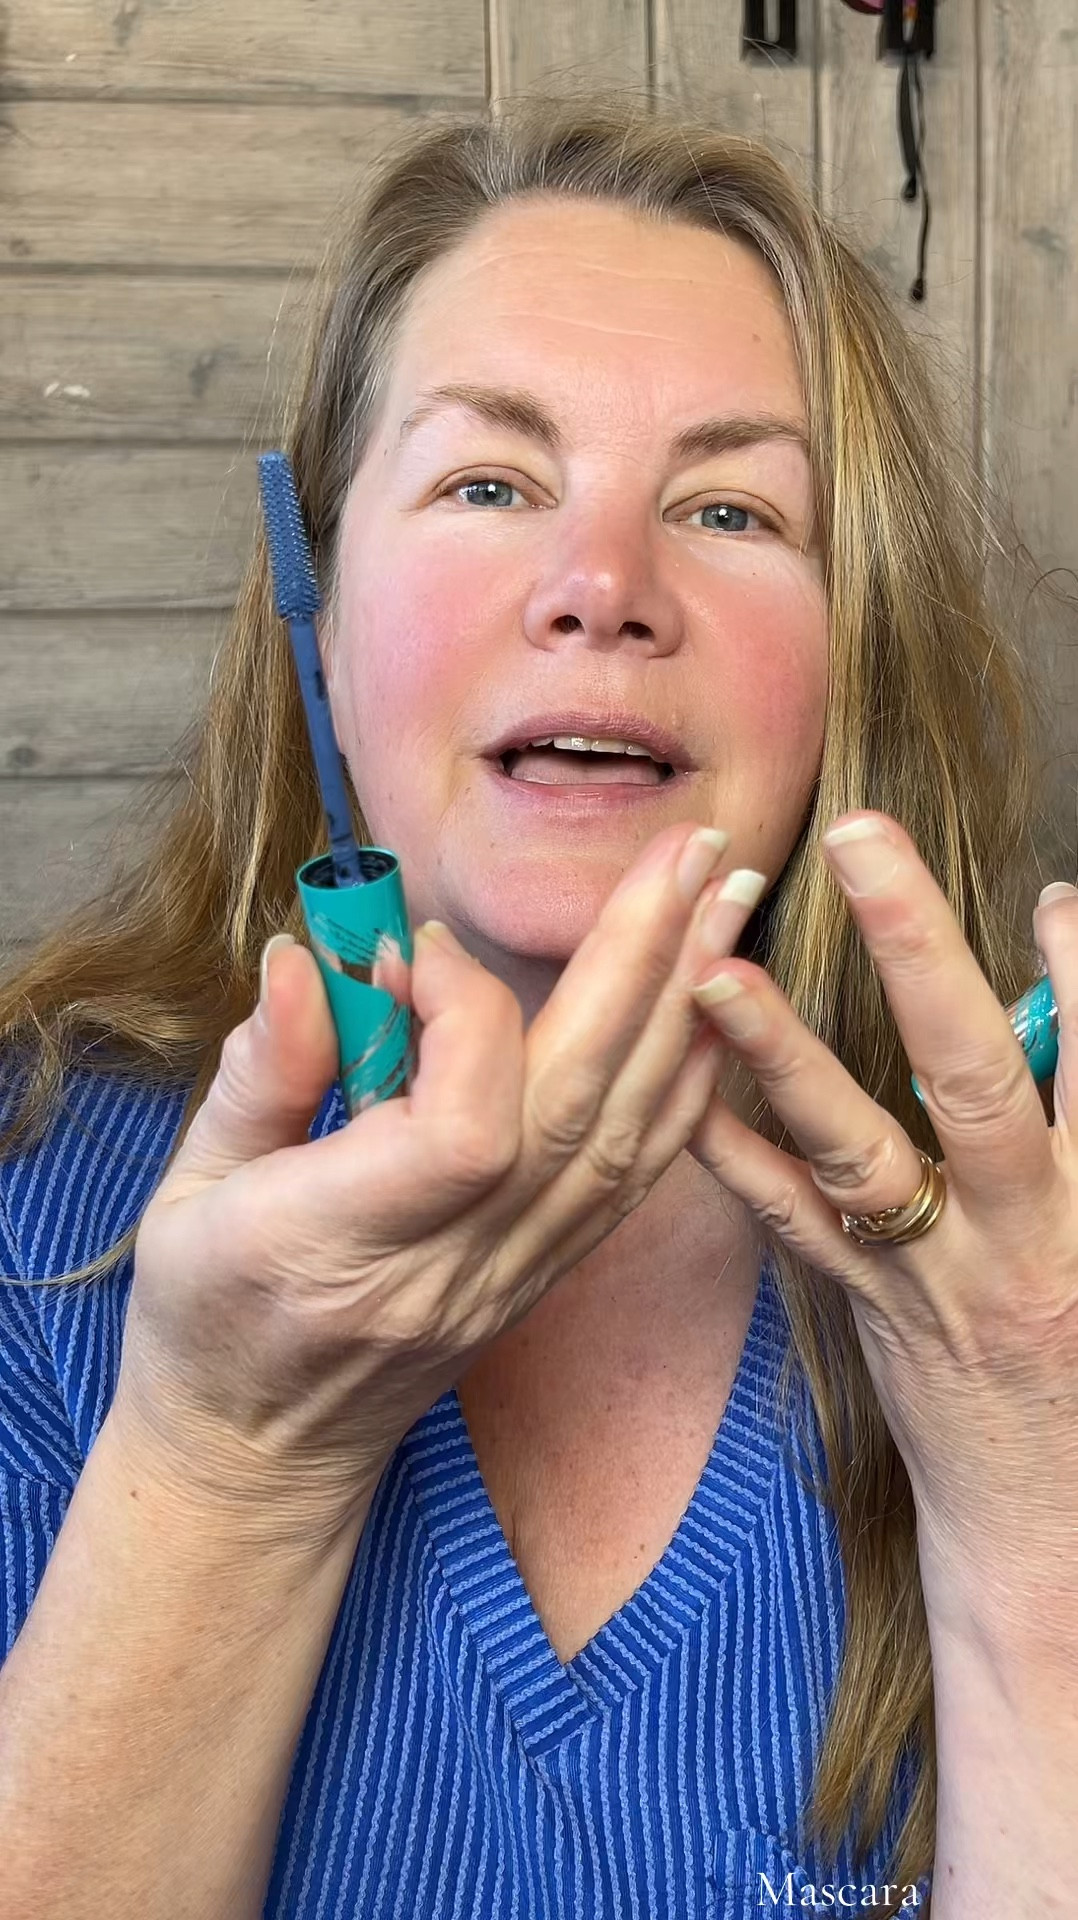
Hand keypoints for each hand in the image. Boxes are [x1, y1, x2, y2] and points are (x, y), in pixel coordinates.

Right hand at [113, 822, 760, 1548]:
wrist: (262, 1459)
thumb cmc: (205, 1320)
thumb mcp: (187, 1194)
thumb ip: (259, 1073)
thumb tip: (308, 956)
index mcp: (340, 1244)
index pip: (464, 1130)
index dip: (464, 1016)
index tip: (417, 951)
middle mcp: (450, 1267)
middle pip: (574, 1108)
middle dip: (640, 965)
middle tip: (690, 851)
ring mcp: (512, 1279)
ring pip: (625, 1138)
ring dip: (686, 1011)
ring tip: (729, 902)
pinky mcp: (545, 1277)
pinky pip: (633, 1182)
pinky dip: (683, 1091)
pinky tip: (715, 1016)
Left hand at [683, 810, 1077, 1632]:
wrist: (1056, 1535)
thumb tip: (1063, 1004)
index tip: (1051, 894)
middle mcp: (1023, 1235)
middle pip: (978, 1076)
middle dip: (918, 951)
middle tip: (859, 840)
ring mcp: (933, 1275)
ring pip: (857, 1153)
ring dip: (783, 1053)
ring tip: (716, 972)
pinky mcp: (869, 1311)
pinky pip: (794, 1230)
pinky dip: (739, 1159)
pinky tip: (687, 1100)